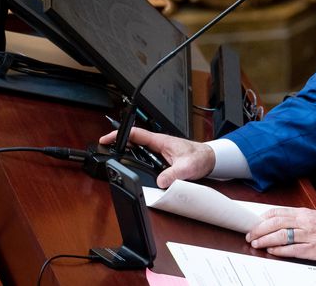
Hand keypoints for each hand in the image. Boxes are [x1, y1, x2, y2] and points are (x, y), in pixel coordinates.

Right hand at [99, 127, 214, 187]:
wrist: (210, 159)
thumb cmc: (201, 157)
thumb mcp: (188, 166)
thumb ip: (175, 173)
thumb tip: (161, 181)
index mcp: (161, 141)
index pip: (136, 134)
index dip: (119, 135)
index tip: (105, 139)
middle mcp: (158, 145)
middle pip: (133, 142)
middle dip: (118, 145)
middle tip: (105, 151)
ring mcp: (159, 152)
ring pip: (139, 152)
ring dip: (128, 154)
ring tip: (115, 158)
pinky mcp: (162, 160)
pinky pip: (145, 160)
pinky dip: (137, 162)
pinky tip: (133, 167)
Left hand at [247, 208, 315, 261]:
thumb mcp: (315, 216)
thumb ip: (298, 219)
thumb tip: (279, 222)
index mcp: (305, 213)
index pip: (278, 212)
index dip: (263, 218)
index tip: (254, 223)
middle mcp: (305, 222)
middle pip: (276, 223)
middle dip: (259, 229)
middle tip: (250, 235)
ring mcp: (309, 236)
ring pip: (281, 235)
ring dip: (265, 240)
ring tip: (256, 243)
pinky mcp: (313, 249)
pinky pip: (292, 249)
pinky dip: (279, 250)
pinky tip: (271, 250)